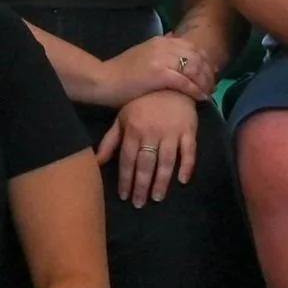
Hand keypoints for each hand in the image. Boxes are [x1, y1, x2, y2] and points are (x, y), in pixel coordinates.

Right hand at [96, 35, 214, 107]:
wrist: (101, 80)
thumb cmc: (121, 71)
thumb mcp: (143, 52)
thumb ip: (160, 47)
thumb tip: (174, 36)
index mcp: (161, 41)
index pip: (193, 48)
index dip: (205, 61)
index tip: (210, 74)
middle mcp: (164, 46)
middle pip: (197, 57)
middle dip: (208, 72)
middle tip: (212, 86)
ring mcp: (162, 59)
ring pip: (194, 68)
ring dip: (205, 82)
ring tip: (208, 93)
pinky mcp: (159, 74)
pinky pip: (185, 82)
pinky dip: (196, 90)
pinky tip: (200, 98)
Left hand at [97, 89, 198, 204]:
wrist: (171, 83)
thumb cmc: (143, 103)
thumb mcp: (123, 118)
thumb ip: (111, 140)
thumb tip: (98, 162)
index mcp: (134, 130)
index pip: (128, 160)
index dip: (126, 179)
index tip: (124, 196)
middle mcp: (152, 133)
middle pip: (146, 164)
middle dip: (142, 186)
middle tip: (139, 203)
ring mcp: (172, 132)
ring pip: (166, 161)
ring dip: (161, 181)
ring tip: (157, 198)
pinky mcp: (189, 130)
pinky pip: (189, 151)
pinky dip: (187, 166)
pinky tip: (182, 181)